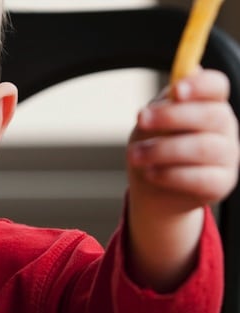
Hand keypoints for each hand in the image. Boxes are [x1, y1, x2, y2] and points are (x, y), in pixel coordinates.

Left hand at [127, 68, 238, 212]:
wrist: (153, 191)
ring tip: (135, 155)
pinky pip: (200, 178)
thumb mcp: (153, 122)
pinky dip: (171, 175)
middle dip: (172, 116)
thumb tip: (189, 70)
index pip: (217, 86)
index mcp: (210, 104)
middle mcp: (225, 128)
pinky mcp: (222, 183)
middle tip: (140, 120)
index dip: (201, 85)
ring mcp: (229, 156)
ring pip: (204, 148)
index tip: (177, 89)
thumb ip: (167, 101)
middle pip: (211, 115)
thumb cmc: (154, 148)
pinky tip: (150, 173)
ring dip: (163, 150)